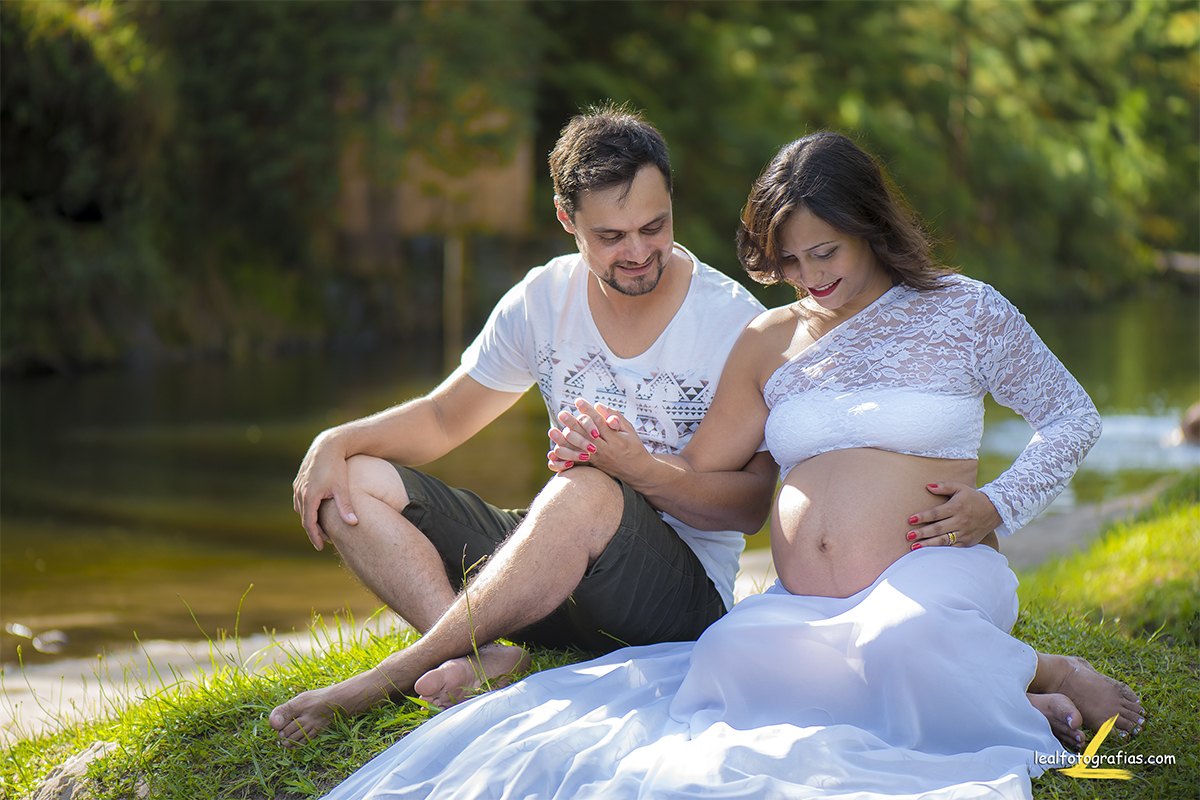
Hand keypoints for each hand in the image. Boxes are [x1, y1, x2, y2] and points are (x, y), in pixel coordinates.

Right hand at [293, 433, 357, 549]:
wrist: (327, 446)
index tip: (321, 547)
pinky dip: (306, 509)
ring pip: (301, 509)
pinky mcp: (300, 480)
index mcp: (309, 497)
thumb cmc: (337, 467)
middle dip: (314, 530)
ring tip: (322, 527)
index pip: (309, 524)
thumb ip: (346, 507)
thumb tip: (353, 524)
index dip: (315, 537)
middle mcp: (300, 492)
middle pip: (304, 518)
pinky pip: (300, 500)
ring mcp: (298, 486)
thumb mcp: (342, 488)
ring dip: (309, 519)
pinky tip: (316, 511)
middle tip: (325, 540)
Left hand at [547, 399, 647, 479]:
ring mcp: (600, 459)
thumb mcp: (629, 430)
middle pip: (587, 435)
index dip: (588, 411)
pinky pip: (579, 460)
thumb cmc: (634, 447)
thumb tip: (598, 406)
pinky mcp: (594, 465)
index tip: (578, 401)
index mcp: (617, 440)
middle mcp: (607, 450)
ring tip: (554, 430)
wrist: (638, 472)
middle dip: (573, 423)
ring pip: (580, 449)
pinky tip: (557, 447)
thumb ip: (615, 417)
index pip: (600, 423)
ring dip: (566, 439)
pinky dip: (568, 454)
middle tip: (562, 413)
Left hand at [906, 482, 1001, 549]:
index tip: (910, 520)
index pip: (936, 513)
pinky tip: (928, 551)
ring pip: (944, 540)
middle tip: (908, 535)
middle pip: (938, 528)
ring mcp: (965, 533)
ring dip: (928, 544)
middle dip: (922, 533)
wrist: (994, 510)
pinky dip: (940, 549)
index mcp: (956, 507)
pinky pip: (952, 547)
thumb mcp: (960, 488)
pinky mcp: (968, 542)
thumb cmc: (972, 498)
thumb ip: (944, 486)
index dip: (923, 517)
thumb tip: (928, 486)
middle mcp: (960, 521)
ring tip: (914, 546)